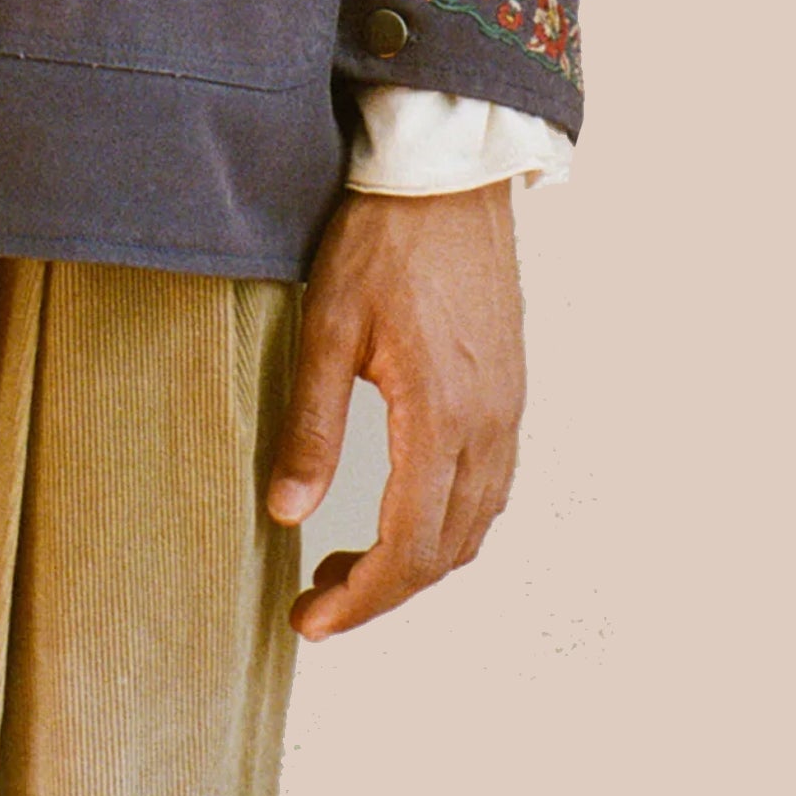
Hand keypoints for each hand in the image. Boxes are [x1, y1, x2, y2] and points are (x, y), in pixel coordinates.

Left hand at [266, 180, 524, 639]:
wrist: (444, 174)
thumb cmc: (380, 239)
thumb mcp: (326, 328)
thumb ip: (310, 428)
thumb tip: (286, 513)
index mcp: (441, 419)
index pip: (408, 550)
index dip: (361, 601)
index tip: (310, 621)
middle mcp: (488, 426)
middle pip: (445, 551)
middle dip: (381, 591)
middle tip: (315, 598)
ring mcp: (508, 409)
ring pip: (473, 524)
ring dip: (416, 560)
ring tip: (347, 561)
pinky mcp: (509, 388)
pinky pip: (490, 485)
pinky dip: (445, 520)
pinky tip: (398, 508)